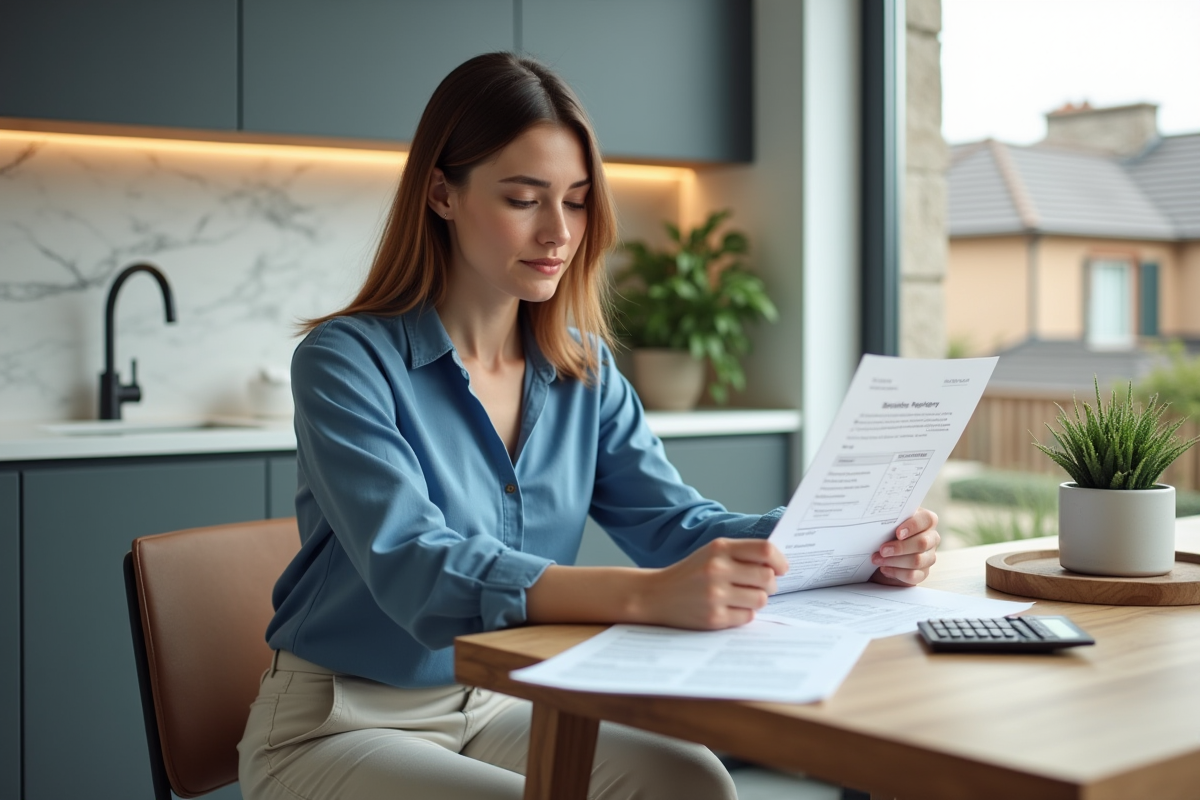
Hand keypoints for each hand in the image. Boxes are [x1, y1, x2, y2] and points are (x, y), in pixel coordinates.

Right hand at [633, 538, 788, 629]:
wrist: (655, 595)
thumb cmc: (691, 573)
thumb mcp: (711, 553)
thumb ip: (741, 554)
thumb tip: (778, 566)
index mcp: (719, 548)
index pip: (765, 550)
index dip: (780, 561)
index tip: (782, 569)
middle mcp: (717, 569)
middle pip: (768, 578)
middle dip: (770, 584)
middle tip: (761, 586)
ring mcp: (715, 595)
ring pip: (761, 600)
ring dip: (756, 600)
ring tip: (741, 597)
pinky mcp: (714, 618)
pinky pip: (748, 617)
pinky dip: (743, 614)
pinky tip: (728, 608)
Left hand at [869, 507, 939, 585]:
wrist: (882, 551)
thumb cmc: (887, 531)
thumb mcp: (889, 523)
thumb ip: (889, 519)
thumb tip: (876, 521)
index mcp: (926, 521)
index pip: (927, 519)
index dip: (913, 526)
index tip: (898, 533)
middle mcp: (931, 538)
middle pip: (922, 543)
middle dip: (900, 547)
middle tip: (882, 549)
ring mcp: (929, 556)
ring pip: (917, 560)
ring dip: (894, 561)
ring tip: (877, 559)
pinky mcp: (923, 573)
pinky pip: (913, 575)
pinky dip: (896, 572)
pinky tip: (884, 568)